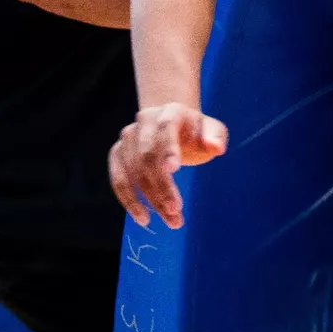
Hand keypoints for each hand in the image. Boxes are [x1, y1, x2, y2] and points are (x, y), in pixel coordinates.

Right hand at [108, 102, 227, 228]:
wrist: (172, 126)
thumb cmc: (195, 132)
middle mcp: (144, 121)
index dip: (168, 148)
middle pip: (146, 155)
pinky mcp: (117, 154)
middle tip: (176, 209)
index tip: (175, 170)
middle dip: (160, 185)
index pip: (166, 128)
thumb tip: (215, 147)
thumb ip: (215, 137)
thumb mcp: (212, 130)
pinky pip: (118, 179)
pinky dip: (128, 200)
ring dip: (149, 199)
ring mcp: (127, 137)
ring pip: (132, 171)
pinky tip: (143, 217)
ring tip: (170, 220)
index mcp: (170, 111)